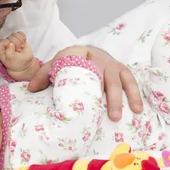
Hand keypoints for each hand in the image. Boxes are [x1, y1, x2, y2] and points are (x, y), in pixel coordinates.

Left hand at [0, 31, 36, 79]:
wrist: (24, 65)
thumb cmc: (15, 63)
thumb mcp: (11, 60)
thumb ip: (9, 53)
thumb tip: (10, 43)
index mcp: (1, 49)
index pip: (2, 41)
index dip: (8, 44)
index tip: (13, 50)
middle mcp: (6, 44)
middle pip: (10, 37)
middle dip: (16, 44)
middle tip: (18, 51)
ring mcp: (13, 41)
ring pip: (15, 34)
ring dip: (20, 41)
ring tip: (21, 48)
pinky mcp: (19, 39)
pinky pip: (20, 33)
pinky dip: (23, 37)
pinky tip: (23, 43)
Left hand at [27, 45, 141, 120]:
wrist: (89, 51)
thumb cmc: (70, 64)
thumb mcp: (54, 67)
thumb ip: (42, 76)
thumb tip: (31, 89)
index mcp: (78, 56)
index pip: (75, 64)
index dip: (78, 77)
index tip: (77, 96)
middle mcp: (97, 59)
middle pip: (100, 76)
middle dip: (102, 96)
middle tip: (103, 115)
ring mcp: (111, 65)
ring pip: (117, 80)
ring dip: (120, 98)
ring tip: (117, 117)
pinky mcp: (122, 70)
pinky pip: (131, 81)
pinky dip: (135, 94)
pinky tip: (138, 110)